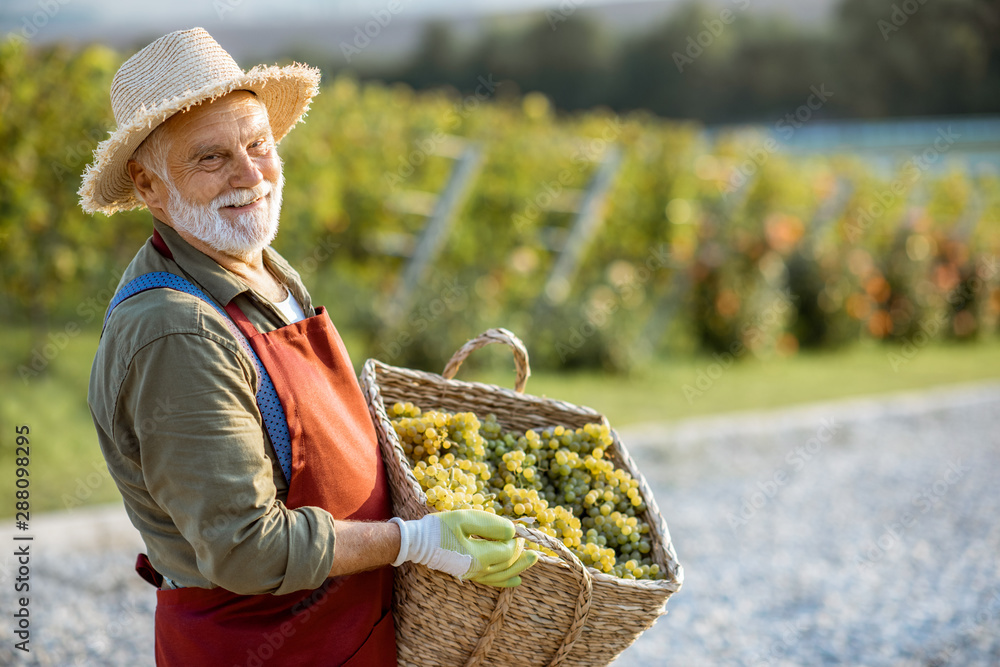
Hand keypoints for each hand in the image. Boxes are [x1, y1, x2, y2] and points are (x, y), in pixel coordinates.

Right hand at [390, 510, 537, 586]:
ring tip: (534, 560)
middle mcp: (479, 570)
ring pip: (503, 575)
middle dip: (522, 554)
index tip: (516, 529)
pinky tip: (516, 580)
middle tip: (531, 543)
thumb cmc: (439, 527)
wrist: (417, 544)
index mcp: (479, 556)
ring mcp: (474, 575)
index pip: (507, 550)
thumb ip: (490, 524)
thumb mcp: (465, 518)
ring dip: (520, 567)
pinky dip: (506, 581)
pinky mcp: (469, 575)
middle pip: (509, 565)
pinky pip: (492, 582)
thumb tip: (512, 530)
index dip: (516, 540)